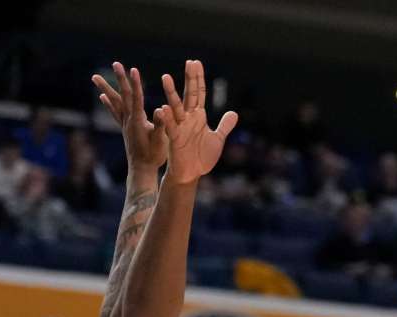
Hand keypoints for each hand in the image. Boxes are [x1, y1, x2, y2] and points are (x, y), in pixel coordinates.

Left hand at [92, 63, 166, 170]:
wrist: (142, 170)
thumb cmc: (154, 157)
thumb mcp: (161, 141)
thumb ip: (161, 125)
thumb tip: (160, 110)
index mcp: (138, 121)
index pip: (137, 98)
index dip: (135, 83)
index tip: (133, 69)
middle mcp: (128, 120)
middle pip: (123, 96)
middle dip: (119, 79)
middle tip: (116, 63)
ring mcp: (124, 124)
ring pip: (114, 102)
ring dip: (105, 88)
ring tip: (95, 77)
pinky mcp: (124, 129)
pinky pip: (114, 113)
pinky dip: (108, 103)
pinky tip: (102, 97)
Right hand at [155, 60, 238, 183]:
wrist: (191, 174)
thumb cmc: (201, 157)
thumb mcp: (218, 139)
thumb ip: (225, 126)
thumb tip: (234, 113)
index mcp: (198, 117)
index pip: (199, 93)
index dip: (198, 79)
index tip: (196, 63)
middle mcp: (188, 118)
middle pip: (189, 95)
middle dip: (190, 79)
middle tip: (190, 62)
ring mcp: (180, 127)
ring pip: (175, 107)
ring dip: (171, 93)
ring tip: (166, 77)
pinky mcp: (174, 139)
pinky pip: (170, 127)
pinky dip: (167, 118)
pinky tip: (163, 108)